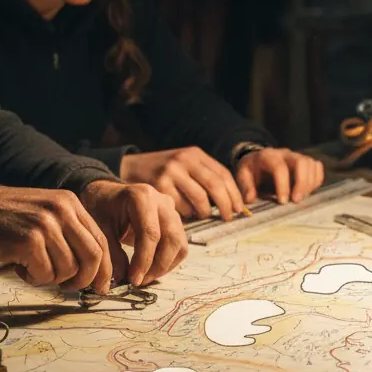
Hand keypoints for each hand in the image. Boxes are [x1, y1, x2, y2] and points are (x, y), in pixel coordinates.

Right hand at [0, 182, 112, 292]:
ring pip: (68, 270)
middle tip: (69, 287)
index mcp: (69, 203)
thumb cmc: (2, 218)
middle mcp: (62, 210)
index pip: (101, 241)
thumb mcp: (44, 213)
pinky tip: (19, 266)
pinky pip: (45, 274)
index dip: (105, 269)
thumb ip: (68, 233)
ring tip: (31, 267)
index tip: (102, 286)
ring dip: (50, 278)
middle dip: (84, 280)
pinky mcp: (28, 241)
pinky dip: (33, 278)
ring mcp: (45, 225)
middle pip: (93, 257)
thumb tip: (93, 270)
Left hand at [80, 180, 188, 286]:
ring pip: (180, 244)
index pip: (150, 233)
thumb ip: (111, 253)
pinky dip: (169, 262)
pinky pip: (180, 246)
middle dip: (158, 266)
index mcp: (142, 197)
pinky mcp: (175, 221)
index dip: (144, 260)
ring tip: (145, 277)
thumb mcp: (100, 228)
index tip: (134, 279)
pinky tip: (152, 269)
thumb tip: (122, 278)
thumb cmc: (102, 208)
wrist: (108, 195)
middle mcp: (162, 201)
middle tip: (140, 281)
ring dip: (164, 266)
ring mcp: (171, 210)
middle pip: (172, 239)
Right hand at [119, 147, 244, 221]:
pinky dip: (187, 213)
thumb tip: (232, 202)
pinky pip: (181, 206)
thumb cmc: (164, 172)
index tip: (240, 208)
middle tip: (229, 218)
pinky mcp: (158, 185)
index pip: (223, 173)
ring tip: (203, 215)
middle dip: (226, 205)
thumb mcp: (185, 165)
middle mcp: (184, 159)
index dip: (234, 193)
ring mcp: (171, 172)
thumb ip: (204, 177)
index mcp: (195, 154)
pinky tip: (185, 213)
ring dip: (205, 212)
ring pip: (199, 198)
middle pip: (215, 185)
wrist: (131, 168)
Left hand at [234, 147, 324, 204]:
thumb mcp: (243, 175)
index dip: (283, 185)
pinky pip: (317, 167)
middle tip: (296, 200)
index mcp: (268, 156)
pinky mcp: (304, 161)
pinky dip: (316, 179)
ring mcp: (296, 156)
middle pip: (301, 162)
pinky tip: (309, 191)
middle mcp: (285, 153)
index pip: (280, 168)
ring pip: (311, 164)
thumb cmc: (251, 169)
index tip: (282, 201)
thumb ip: (246, 186)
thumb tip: (250, 199)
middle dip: (302, 183)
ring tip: (302, 197)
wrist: (258, 158)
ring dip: (310, 183)